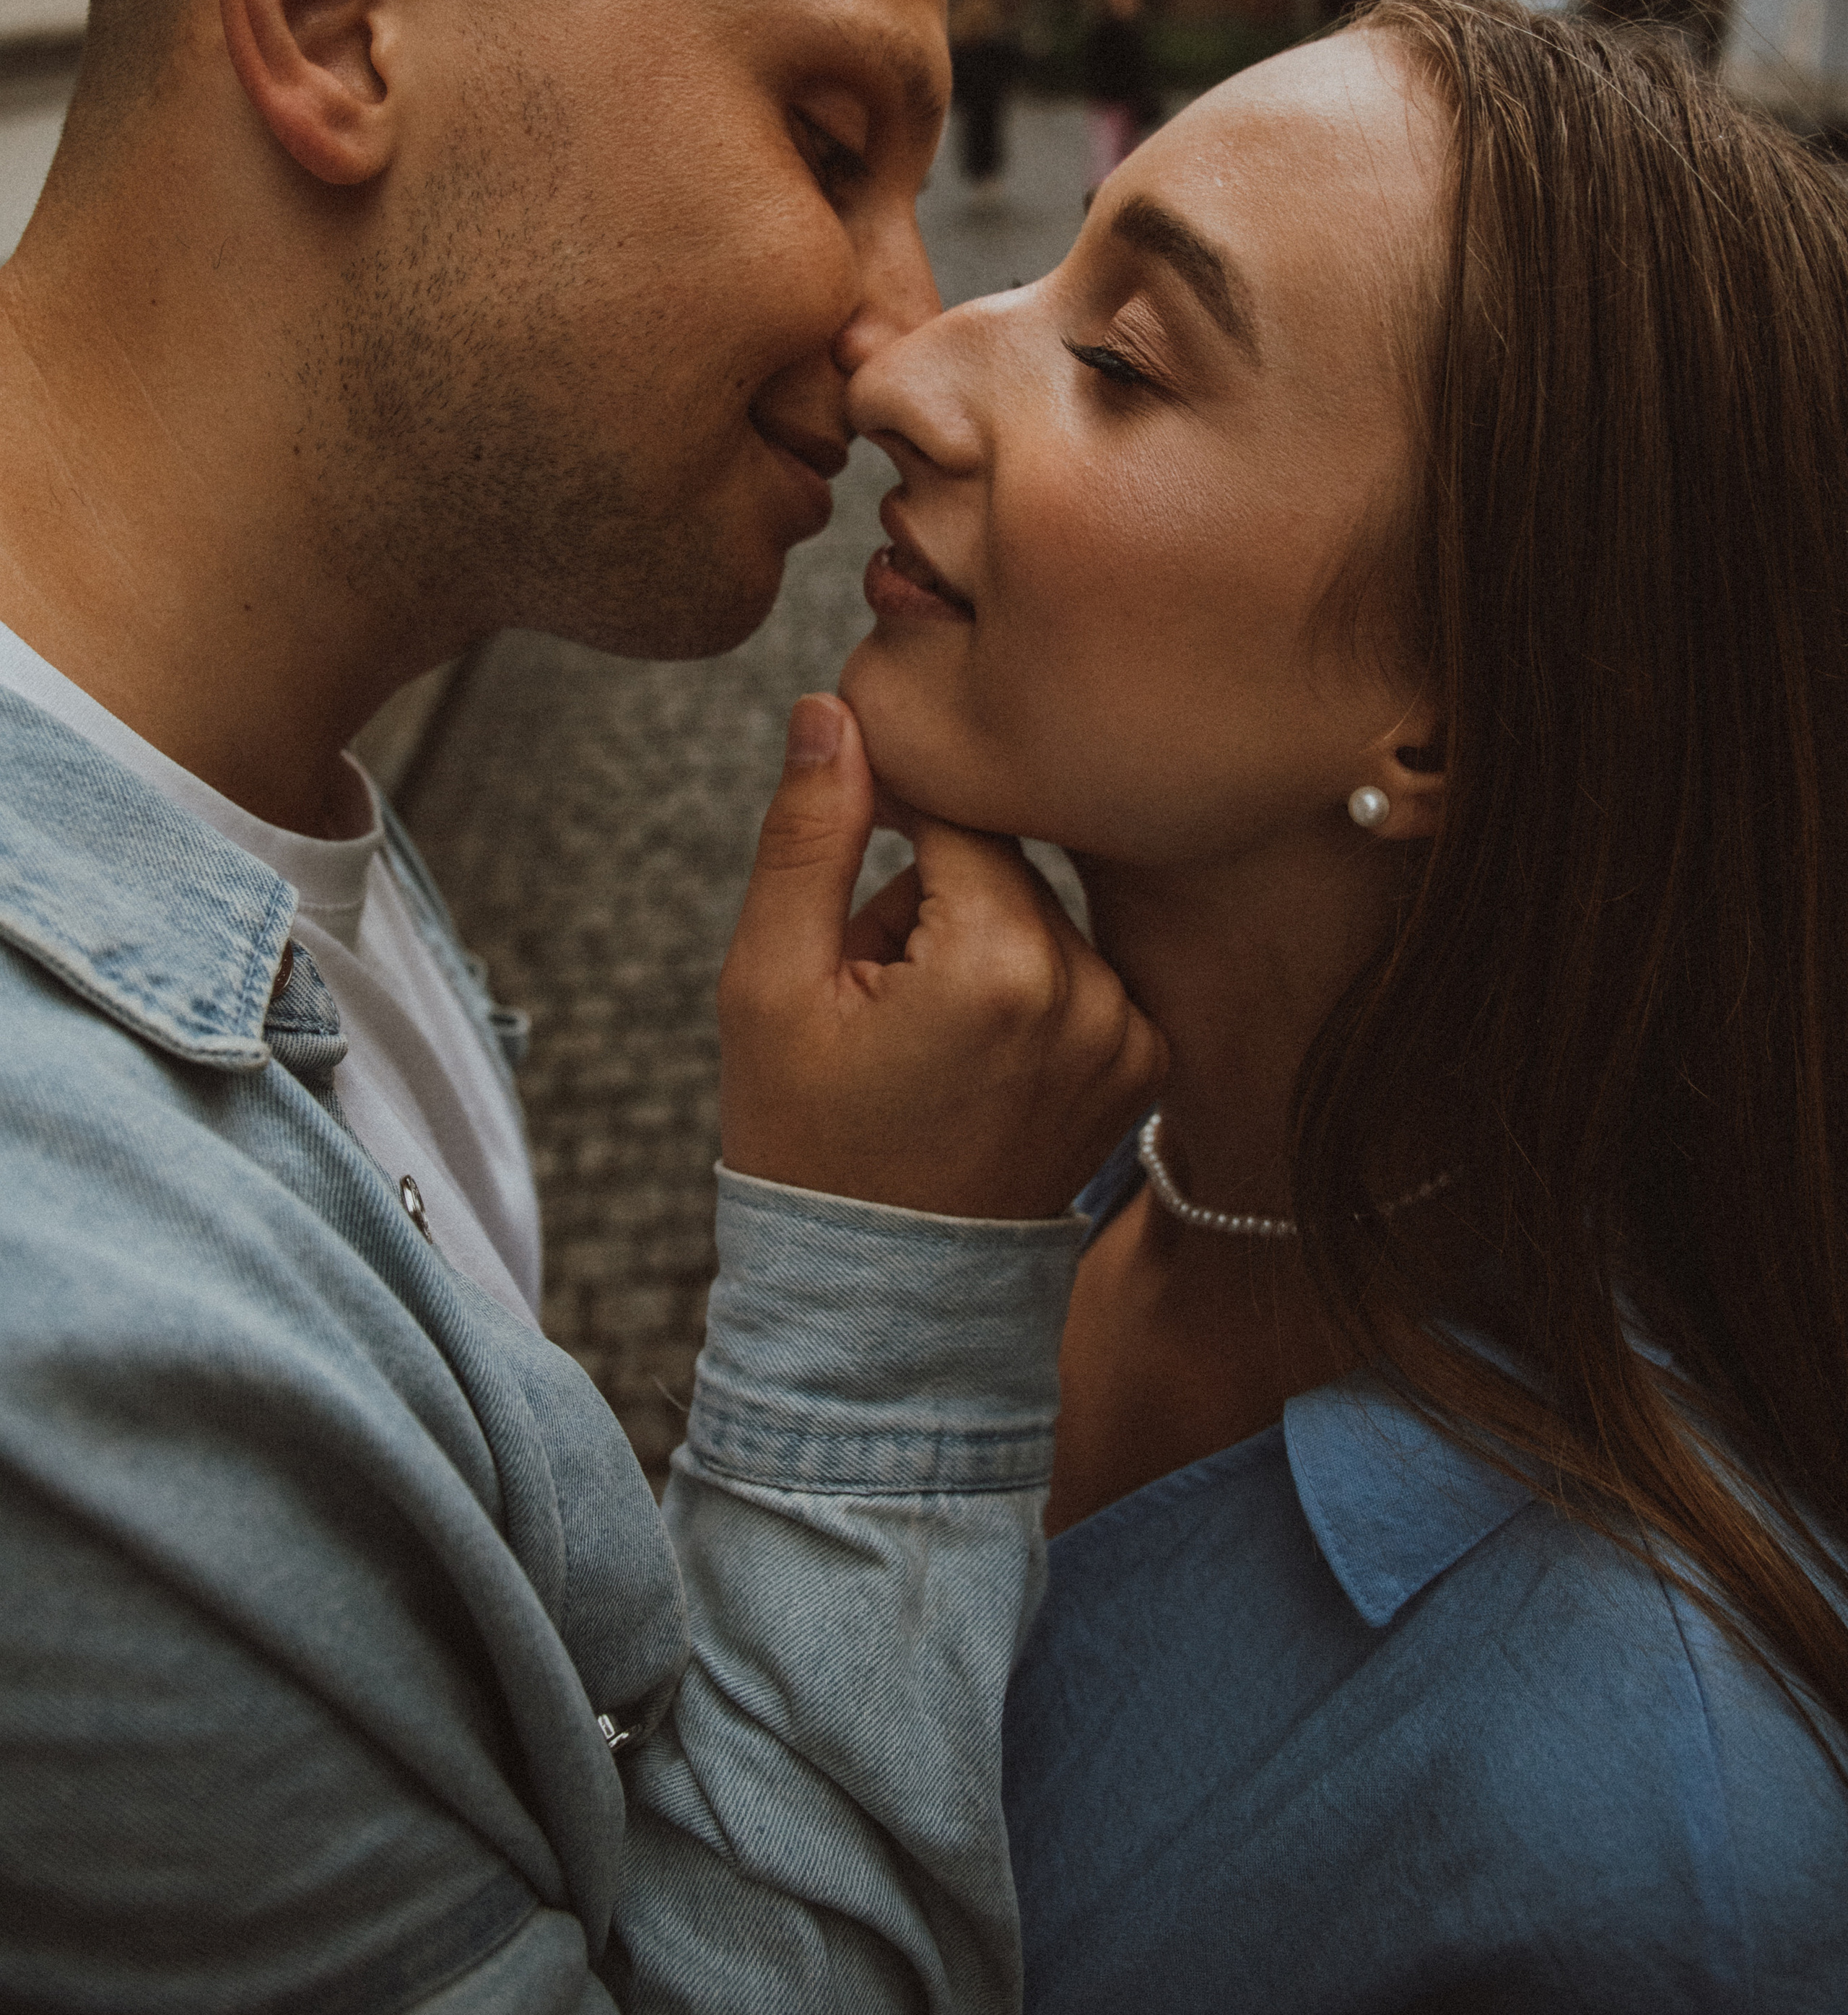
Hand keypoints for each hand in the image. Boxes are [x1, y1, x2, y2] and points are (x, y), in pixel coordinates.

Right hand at [719, 694, 1165, 1218]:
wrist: (880, 1307)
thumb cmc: (808, 1145)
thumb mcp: (768, 984)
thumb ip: (807, 834)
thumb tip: (833, 707)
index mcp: (1000, 966)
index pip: (958, 809)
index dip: (891, 804)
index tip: (848, 830)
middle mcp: (1090, 993)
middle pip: (1004, 861)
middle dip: (926, 888)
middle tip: (865, 970)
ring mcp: (1129, 1034)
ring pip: (1040, 911)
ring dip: (974, 932)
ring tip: (909, 1017)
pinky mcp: (1144, 1064)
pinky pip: (1077, 969)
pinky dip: (1021, 983)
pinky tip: (965, 1049)